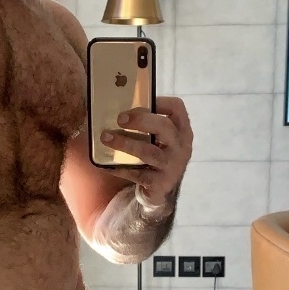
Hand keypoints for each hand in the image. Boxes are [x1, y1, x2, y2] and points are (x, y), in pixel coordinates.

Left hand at [100, 95, 192, 210]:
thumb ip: (147, 123)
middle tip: (119, 119)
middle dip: (140, 120)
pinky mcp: (160, 183)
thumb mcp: (160, 138)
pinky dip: (120, 168)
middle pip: (164, 127)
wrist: (161, 189)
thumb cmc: (157, 155)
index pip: (177, 108)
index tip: (140, 100)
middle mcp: (181, 147)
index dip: (159, 101)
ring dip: (125, 143)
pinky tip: (106, 165)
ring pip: (149, 152)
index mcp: (181, 130)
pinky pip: (138, 174)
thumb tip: (115, 105)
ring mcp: (171, 166)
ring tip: (106, 138)